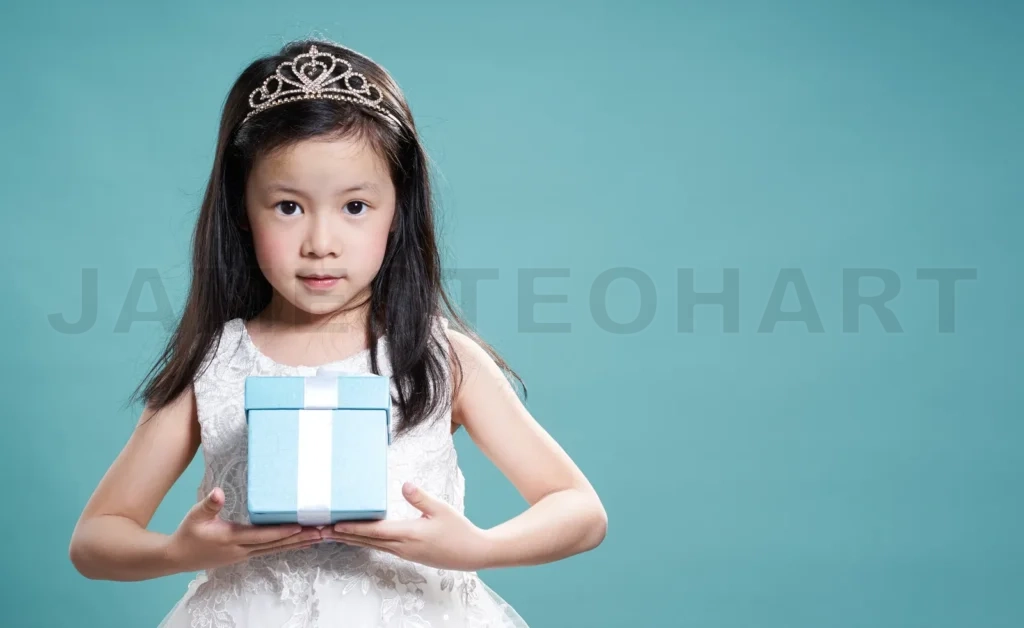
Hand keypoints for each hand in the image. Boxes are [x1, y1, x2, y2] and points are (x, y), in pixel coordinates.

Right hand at [166, 487, 323, 572]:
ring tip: (319, 537)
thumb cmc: (187, 534)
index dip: (283, 531)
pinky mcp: (244, 555)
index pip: (262, 536)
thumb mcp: (194, 516)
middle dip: (300, 538)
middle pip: (276, 545)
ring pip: (277, 549)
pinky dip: (287, 546)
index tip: (302, 526)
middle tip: (323, 532)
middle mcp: (242, 550)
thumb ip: (208, 505)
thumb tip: (217, 493)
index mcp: (232, 539)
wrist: (177, 557)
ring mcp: (244, 554)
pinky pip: (271, 550)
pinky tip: (300, 542)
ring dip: (298, 543)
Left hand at [327, 482, 490, 570]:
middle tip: (322, 531)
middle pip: (367, 541)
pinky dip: (366, 542)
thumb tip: (405, 484)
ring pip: (372, 545)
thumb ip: (421, 497)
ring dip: (352, 540)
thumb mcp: (441, 509)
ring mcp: (404, 552)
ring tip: (333, 534)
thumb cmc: (458, 530)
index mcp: (409, 534)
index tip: (335, 525)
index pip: (375, 531)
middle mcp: (402, 546)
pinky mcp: (408, 554)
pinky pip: (381, 547)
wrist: (472, 553)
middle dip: (344, 535)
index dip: (354, 528)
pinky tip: (359, 538)